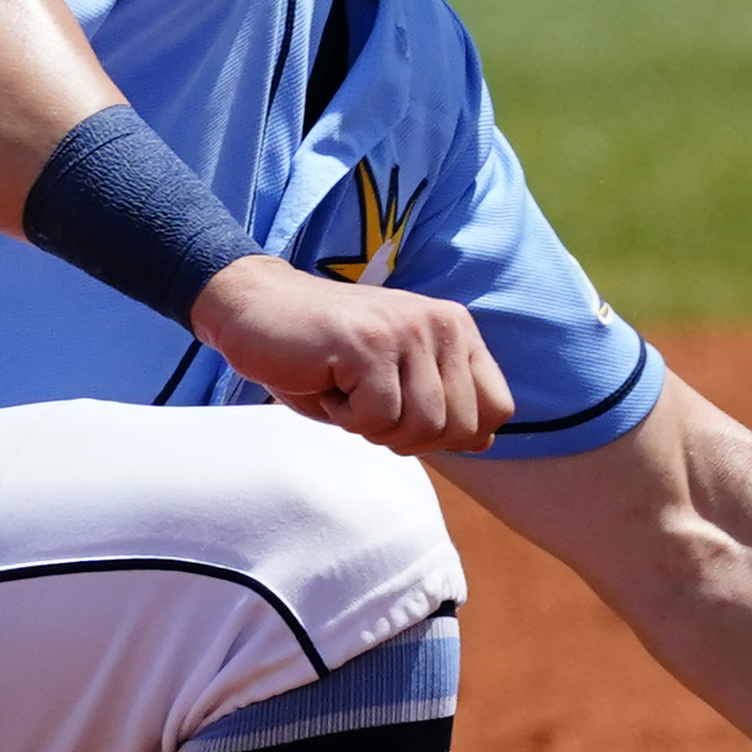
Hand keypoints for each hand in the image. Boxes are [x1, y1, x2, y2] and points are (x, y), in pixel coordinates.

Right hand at [189, 261, 513, 454]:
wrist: (254, 310)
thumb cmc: (324, 355)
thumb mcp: (396, 381)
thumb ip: (442, 404)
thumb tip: (485, 442)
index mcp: (457, 329)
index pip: (498, 408)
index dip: (455, 433)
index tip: (408, 415)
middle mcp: (441, 323)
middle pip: (460, 428)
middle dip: (409, 436)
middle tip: (366, 403)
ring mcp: (406, 330)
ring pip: (421, 427)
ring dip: (373, 426)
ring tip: (346, 388)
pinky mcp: (368, 344)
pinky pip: (376, 418)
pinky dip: (344, 417)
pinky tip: (326, 382)